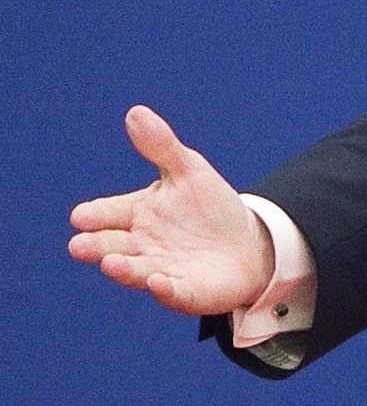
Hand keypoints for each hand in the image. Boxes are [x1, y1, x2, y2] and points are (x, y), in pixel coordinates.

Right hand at [68, 105, 273, 315]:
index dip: (95, 214)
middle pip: (112, 245)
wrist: (249, 244)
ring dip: (123, 269)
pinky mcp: (185, 291)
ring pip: (135, 270)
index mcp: (136, 213)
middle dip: (95, 246)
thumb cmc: (210, 208)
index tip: (81, 216)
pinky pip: (173, 292)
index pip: (108, 212)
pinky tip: (159, 283)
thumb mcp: (189, 171)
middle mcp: (141, 244)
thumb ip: (162, 147)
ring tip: (110, 264)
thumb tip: (136, 113)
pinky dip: (165, 289)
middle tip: (79, 246)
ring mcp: (160, 269)